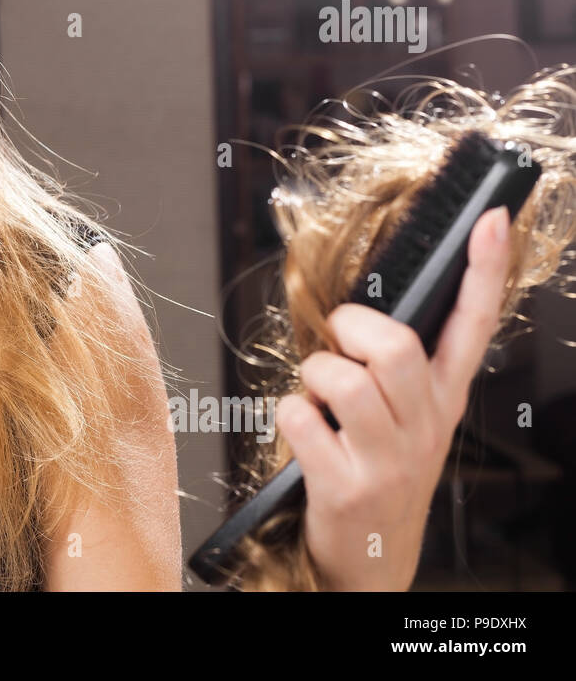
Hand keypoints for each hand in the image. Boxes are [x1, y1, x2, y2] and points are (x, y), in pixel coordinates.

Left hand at [276, 205, 512, 590]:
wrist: (371, 557)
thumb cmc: (378, 470)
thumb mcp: (407, 419)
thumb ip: (395, 367)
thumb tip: (357, 310)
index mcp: (443, 399)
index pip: (474, 324)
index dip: (483, 269)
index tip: (490, 219)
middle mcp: (425, 425)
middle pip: (396, 345)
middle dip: (353, 328)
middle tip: (340, 344)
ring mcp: (389, 458)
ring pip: (343, 378)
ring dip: (314, 375)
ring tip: (319, 398)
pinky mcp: (346, 485)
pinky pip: (300, 417)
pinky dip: (287, 414)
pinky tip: (304, 434)